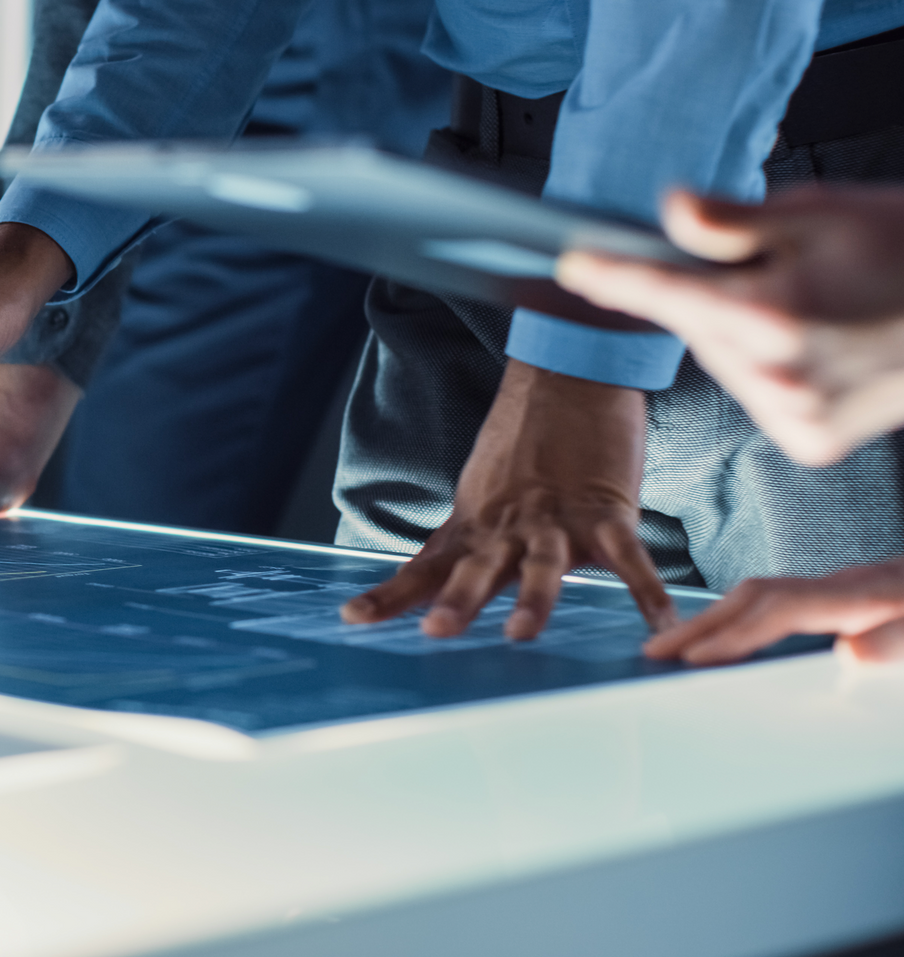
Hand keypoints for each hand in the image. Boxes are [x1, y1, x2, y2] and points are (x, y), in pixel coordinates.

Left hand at [340, 359, 677, 638]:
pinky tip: (658, 622)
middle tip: (438, 631)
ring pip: (542, 564)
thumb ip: (464, 546)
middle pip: (479, 568)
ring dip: (532, 598)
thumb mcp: (480, 497)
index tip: (352, 618)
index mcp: (475, 526)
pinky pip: (629, 557)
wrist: (569, 377)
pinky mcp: (606, 510)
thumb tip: (431, 589)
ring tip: (520, 633)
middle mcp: (509, 526)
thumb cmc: (524, 446)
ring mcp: (557, 518)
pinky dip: (645, 590)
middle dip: (459, 600)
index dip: (390, 595)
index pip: (425, 567)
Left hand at [557, 187, 903, 465]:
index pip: (666, 294)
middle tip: (768, 270)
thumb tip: (669, 211)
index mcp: (776, 317)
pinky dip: (767, 368)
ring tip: (807, 306)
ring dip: (739, 333)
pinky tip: (814, 346)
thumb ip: (732, 221)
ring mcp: (797, 417)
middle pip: (696, 328)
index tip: (575, 265)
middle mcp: (780, 377)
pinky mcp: (812, 441)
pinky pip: (757, 394)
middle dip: (709, 296)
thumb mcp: (821, 215)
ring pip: (723, 362)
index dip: (614, 276)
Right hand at [645, 558, 903, 664]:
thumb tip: (848, 654)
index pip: (778, 611)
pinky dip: (743, 617)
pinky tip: (733, 636)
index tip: (692, 661)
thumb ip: (899, 642)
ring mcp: (844, 588)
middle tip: (655, 651)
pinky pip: (780, 602)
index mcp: (862, 596)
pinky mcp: (849, 596)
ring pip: (763, 595)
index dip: (732, 635)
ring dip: (716, 619)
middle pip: (755, 596)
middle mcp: (845, 586)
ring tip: (675, 645)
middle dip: (702, 623)